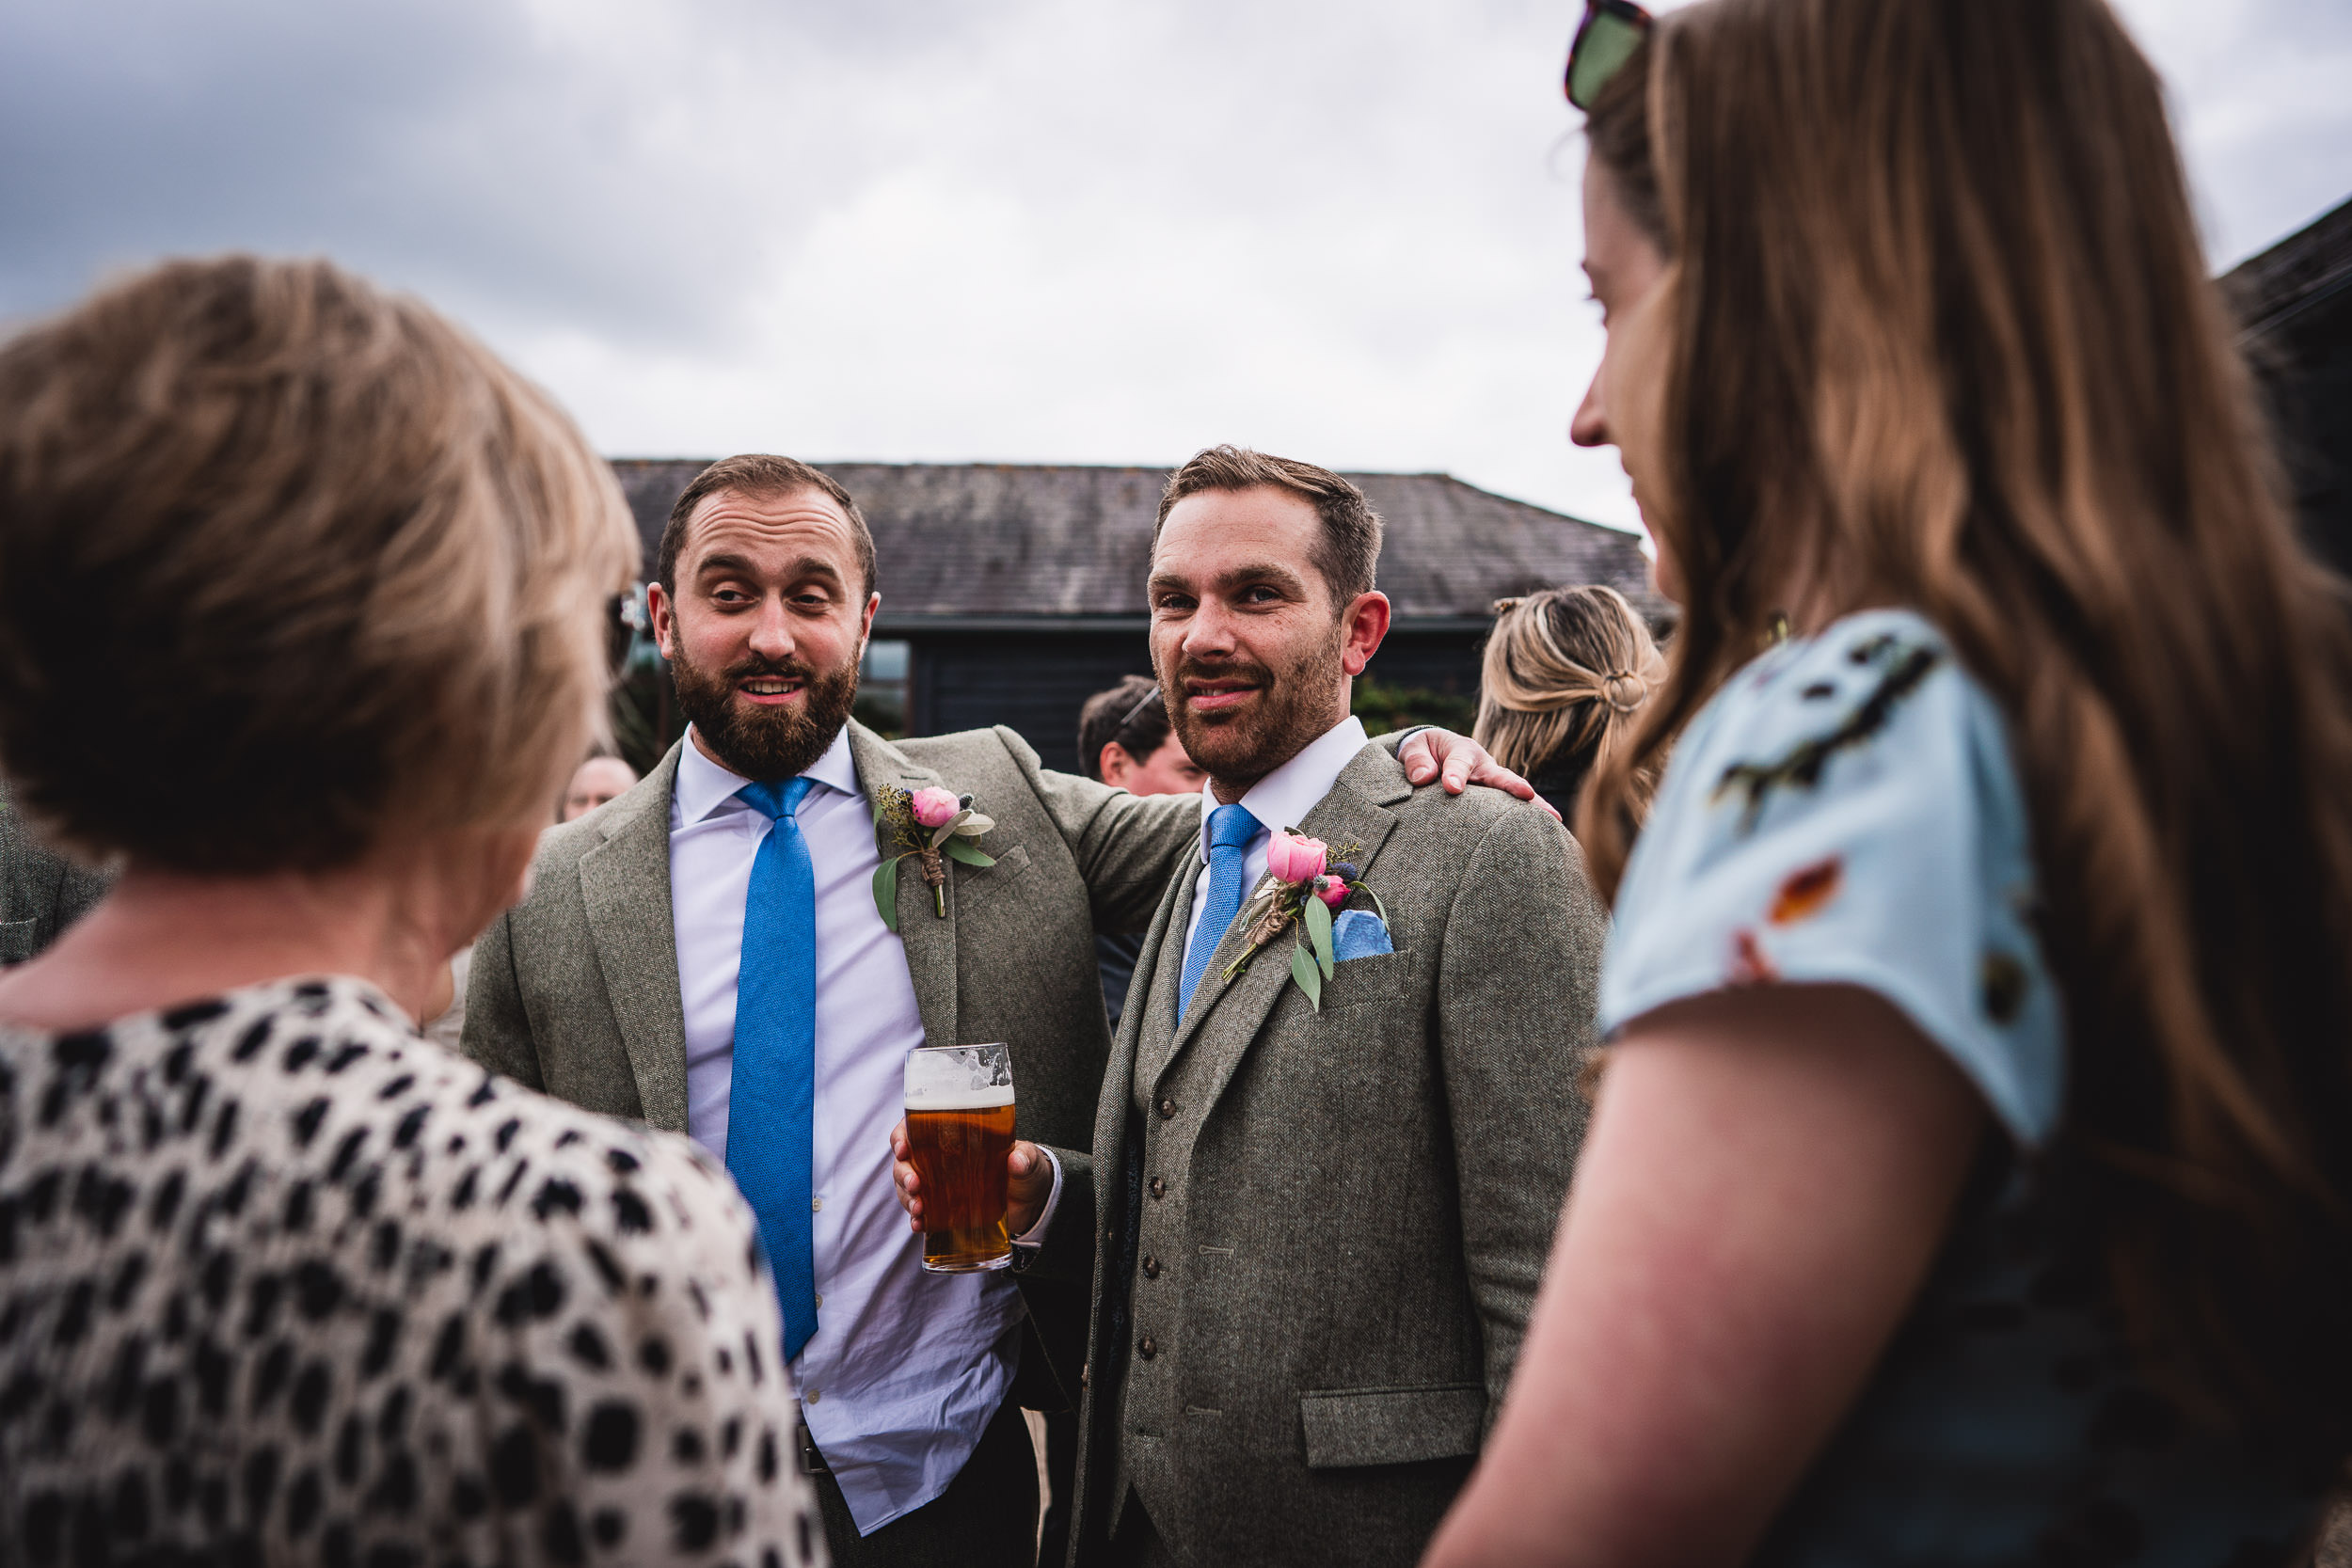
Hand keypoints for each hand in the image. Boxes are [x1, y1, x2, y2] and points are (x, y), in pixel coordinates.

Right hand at [888, 1121, 1055, 1238]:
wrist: (1031, 1202)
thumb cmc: (1026, 1170)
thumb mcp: (1028, 1160)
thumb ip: (1025, 1158)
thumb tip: (1016, 1160)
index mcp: (954, 1135)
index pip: (916, 1128)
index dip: (902, 1136)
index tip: (903, 1148)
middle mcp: (939, 1157)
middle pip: (905, 1160)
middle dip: (903, 1172)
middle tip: (915, 1185)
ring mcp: (938, 1184)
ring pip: (907, 1186)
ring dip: (906, 1197)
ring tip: (919, 1209)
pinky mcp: (943, 1207)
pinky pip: (919, 1211)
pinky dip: (915, 1218)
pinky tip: (918, 1225)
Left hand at [1397, 728, 1558, 819]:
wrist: (1434, 754)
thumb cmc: (1424, 752)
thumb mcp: (1414, 749)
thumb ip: (1416, 760)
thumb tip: (1423, 778)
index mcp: (1461, 750)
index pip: (1459, 763)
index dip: (1455, 775)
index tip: (1452, 788)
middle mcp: (1483, 766)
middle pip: (1500, 776)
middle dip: (1512, 785)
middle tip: (1526, 794)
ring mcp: (1492, 785)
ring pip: (1513, 795)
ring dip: (1533, 805)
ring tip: (1553, 819)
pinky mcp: (1495, 802)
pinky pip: (1512, 811)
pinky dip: (1528, 819)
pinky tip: (1549, 833)